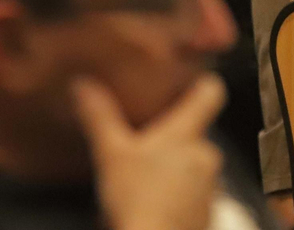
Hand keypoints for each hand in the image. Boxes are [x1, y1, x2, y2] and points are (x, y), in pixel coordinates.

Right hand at [75, 74, 224, 229]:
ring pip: (194, 165)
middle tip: (143, 143)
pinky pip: (194, 193)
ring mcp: (211, 186)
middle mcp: (207, 155)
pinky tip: (152, 203)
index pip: (210, 94)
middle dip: (172, 138)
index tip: (193, 80)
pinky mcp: (208, 213)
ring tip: (142, 179)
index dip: (203, 82)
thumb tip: (82, 84)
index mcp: (186, 134)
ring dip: (174, 168)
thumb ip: (99, 117)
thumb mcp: (110, 154)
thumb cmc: (136, 200)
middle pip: (195, 134)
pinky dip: (177, 194)